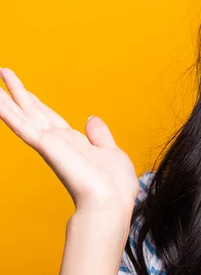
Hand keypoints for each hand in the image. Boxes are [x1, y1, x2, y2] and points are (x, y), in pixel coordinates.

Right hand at [0, 67, 138, 214]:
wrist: (112, 203)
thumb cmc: (115, 186)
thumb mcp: (112, 153)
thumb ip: (100, 136)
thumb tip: (92, 118)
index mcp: (74, 142)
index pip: (50, 117)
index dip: (36, 102)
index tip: (23, 89)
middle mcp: (58, 141)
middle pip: (33, 111)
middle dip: (17, 92)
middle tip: (2, 71)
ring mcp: (50, 144)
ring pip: (23, 115)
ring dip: (6, 98)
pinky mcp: (47, 146)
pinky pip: (23, 125)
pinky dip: (8, 113)